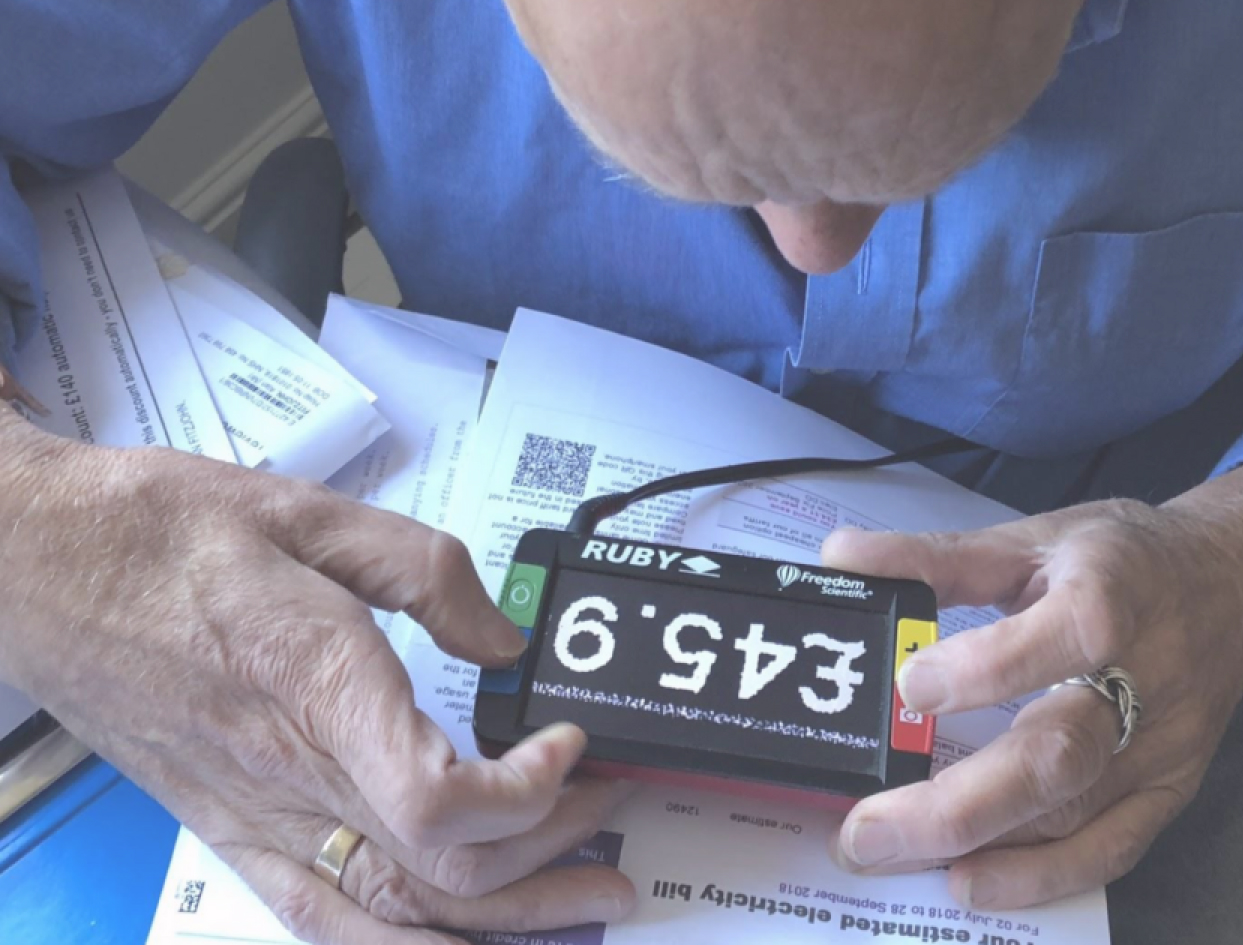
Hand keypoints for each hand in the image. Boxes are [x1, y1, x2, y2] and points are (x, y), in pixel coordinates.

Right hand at [0, 414, 634, 943]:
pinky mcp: (227, 831)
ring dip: (501, 924)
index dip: (527, 795)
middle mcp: (286, 771)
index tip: (571, 747)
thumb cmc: (157, 534)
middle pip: (441, 868)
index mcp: (315, 684)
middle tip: (611, 810)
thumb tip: (505, 640)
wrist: (37, 564)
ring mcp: (253, 816)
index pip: (436, 800)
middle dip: (552, 854)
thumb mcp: (310, 514)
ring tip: (582, 905)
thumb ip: (428, 572)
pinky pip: (318, 921)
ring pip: (391, 915)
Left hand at [821, 464, 1242, 909]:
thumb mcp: (1035, 537)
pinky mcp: (1170, 790)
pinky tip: (969, 883)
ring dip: (977, 843)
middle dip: (956, 802)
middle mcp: (1150, 677)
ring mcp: (1164, 745)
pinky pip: (1110, 849)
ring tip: (886, 853)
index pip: (1069, 634)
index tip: (911, 686)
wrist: (1237, 585)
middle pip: (1060, 753)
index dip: (991, 666)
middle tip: (865, 830)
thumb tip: (839, 558)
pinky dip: (1040, 877)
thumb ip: (938, 557)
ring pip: (1075, 812)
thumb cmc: (1123, 559)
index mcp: (1115, 593)